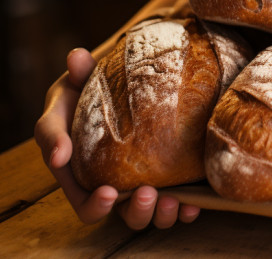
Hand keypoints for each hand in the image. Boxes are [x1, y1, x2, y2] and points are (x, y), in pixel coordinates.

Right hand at [34, 48, 200, 227]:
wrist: (121, 83)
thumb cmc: (89, 87)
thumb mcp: (77, 81)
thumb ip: (75, 75)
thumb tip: (76, 57)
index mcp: (80, 171)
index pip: (83, 199)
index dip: (94, 204)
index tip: (110, 192)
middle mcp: (109, 183)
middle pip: (120, 214)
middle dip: (134, 211)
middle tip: (147, 193)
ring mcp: (138, 184)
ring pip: (148, 214)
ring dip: (161, 213)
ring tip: (174, 200)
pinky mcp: (166, 179)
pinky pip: (177, 202)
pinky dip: (186, 208)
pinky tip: (195, 203)